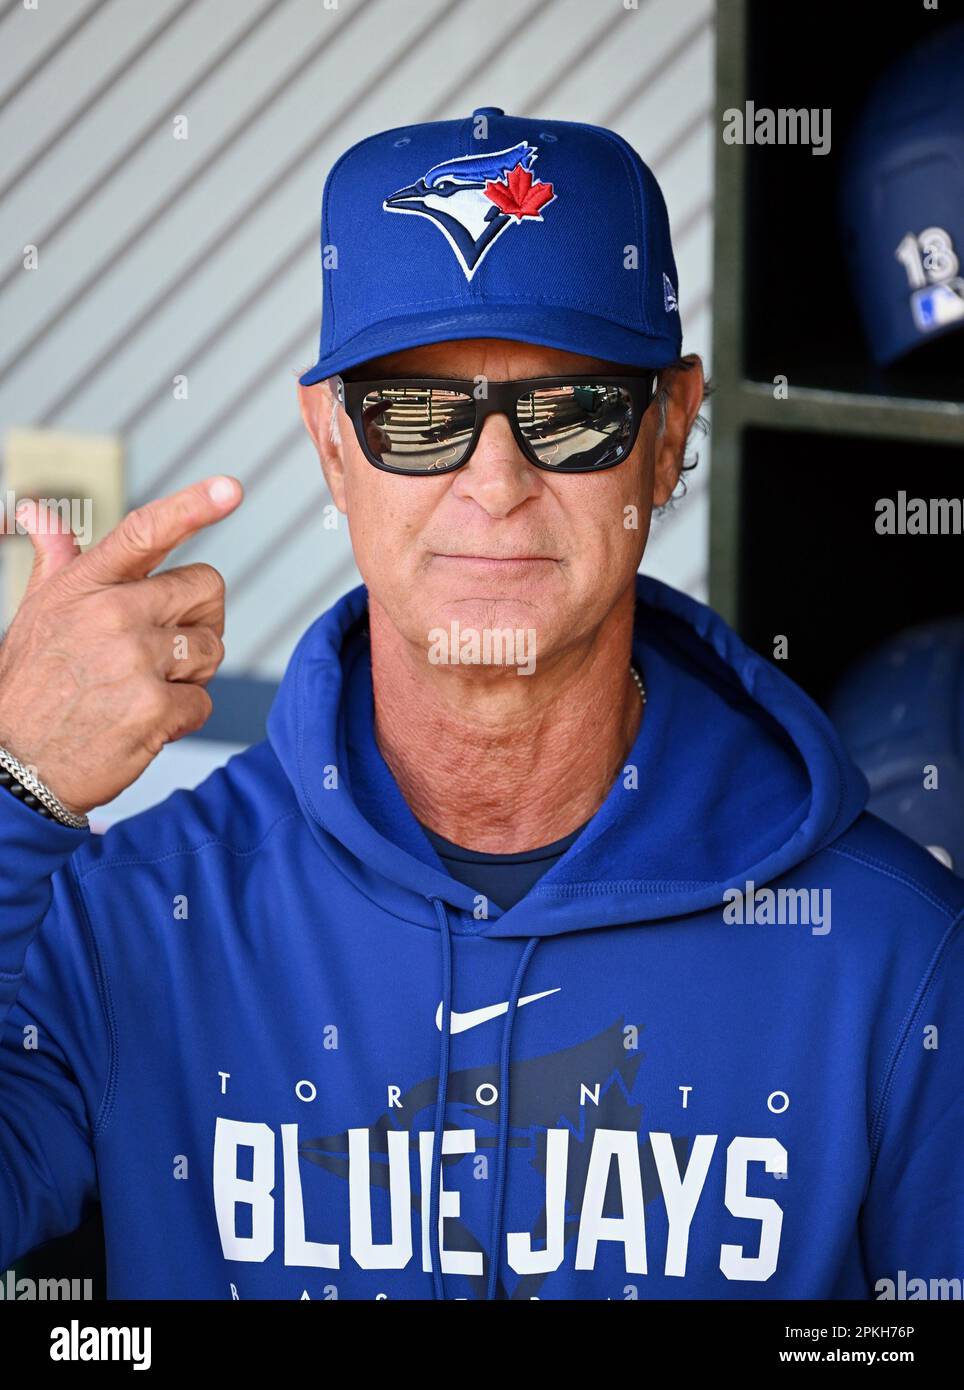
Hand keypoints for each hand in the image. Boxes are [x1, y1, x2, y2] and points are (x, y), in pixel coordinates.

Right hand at [0, 476, 242, 814]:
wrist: (13, 766)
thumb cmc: (29, 687)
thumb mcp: (34, 614)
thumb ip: (56, 562)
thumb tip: (38, 512)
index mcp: (86, 586)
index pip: (145, 532)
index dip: (193, 506)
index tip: (231, 488)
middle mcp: (112, 614)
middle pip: (206, 589)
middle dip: (198, 618)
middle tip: (164, 649)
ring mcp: (135, 661)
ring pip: (212, 647)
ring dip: (191, 673)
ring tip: (142, 689)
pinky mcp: (154, 708)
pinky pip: (203, 701)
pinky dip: (182, 717)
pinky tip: (142, 723)